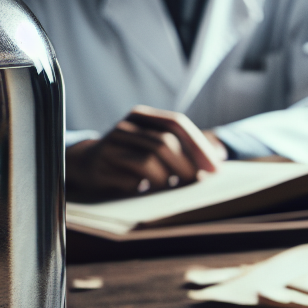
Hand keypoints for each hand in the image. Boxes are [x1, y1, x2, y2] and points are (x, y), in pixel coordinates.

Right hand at [66, 105, 227, 199]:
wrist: (85, 163)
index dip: (199, 146)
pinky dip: (145, 189)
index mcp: (141, 116)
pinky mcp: (100, 167)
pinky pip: (130, 181)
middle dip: (187, 167)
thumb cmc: (129, 154)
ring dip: (167, 180)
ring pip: (148, 162)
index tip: (216, 168)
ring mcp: (110, 146)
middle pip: (164, 143)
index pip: (176, 124)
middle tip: (198, 184)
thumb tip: (222, 155)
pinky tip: (148, 191)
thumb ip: (184, 145)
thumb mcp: (152, 142)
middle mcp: (125, 127)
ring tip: (174, 189)